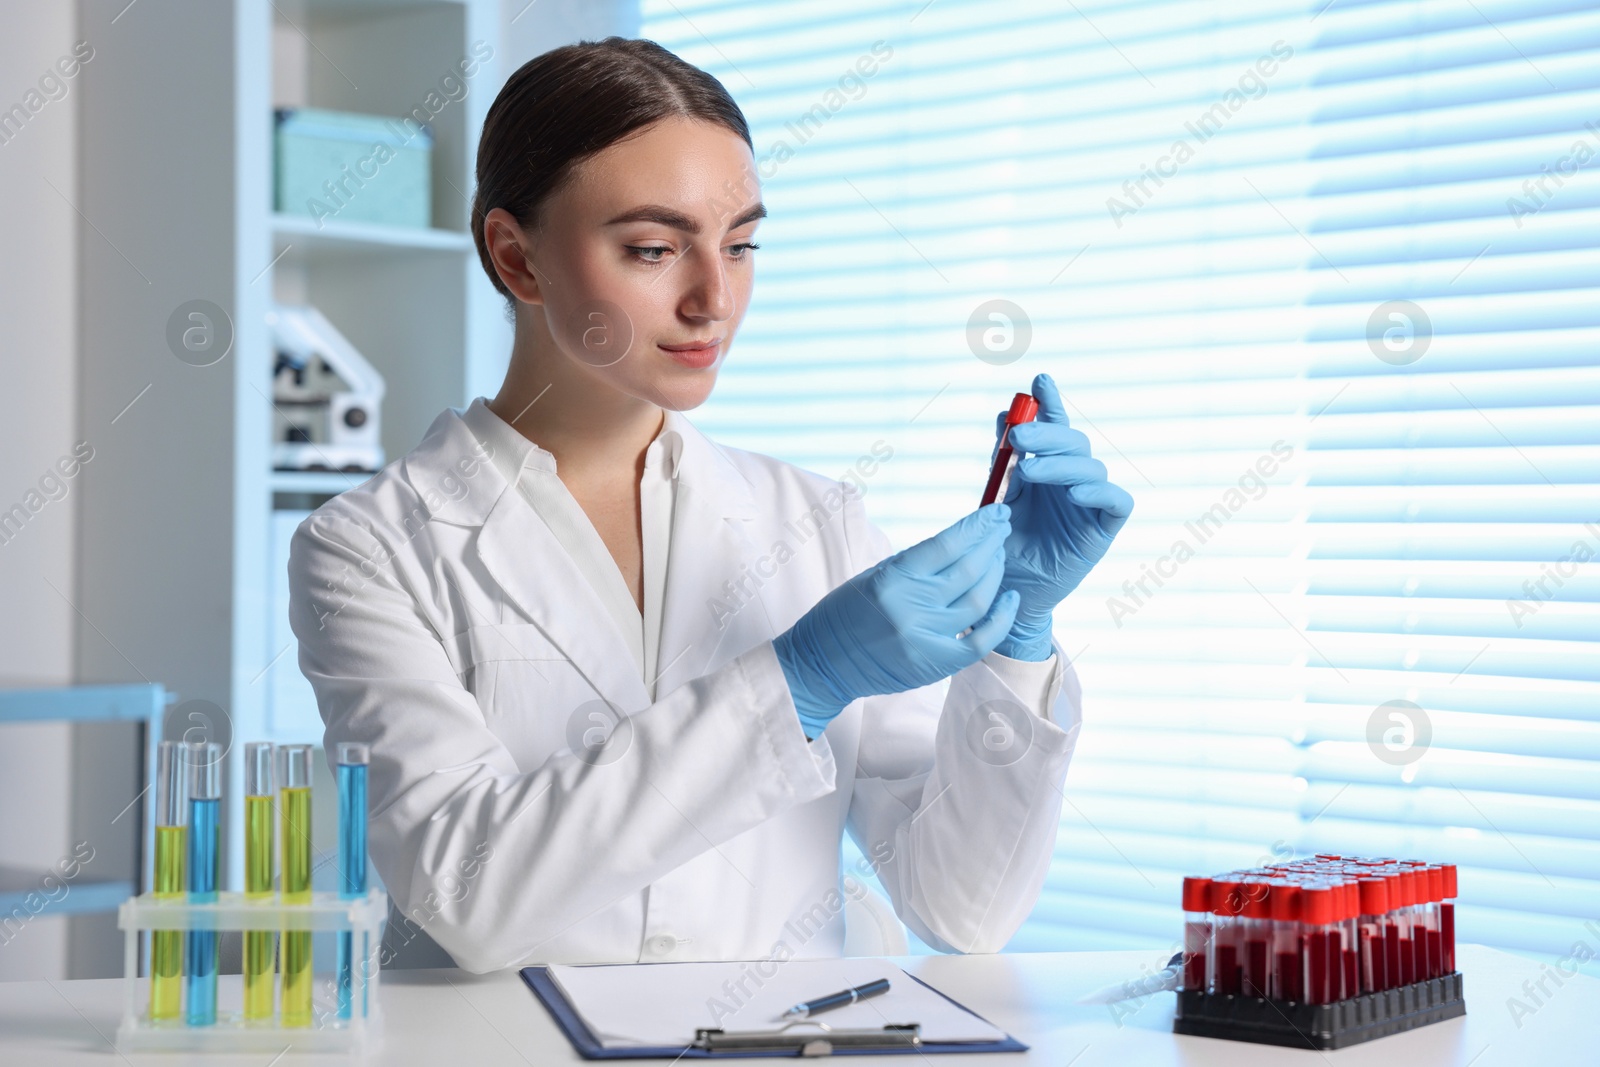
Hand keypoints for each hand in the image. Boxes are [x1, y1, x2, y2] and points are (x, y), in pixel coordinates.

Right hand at [773, 504, 1021, 737]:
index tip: (996, 513)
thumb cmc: (845, 614)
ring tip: (999, 559)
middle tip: (1002, 529)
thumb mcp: (874, 576)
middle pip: (969, 569)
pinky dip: (1001, 619)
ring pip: (979, 600)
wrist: (824, 663)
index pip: (947, 544)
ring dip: (995, 574)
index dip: (978, 526)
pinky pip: (981, 641)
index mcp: (893, 578)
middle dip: (992, 544)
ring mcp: (926, 637)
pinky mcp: (936, 664)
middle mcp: (912, 606)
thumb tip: (959, 543)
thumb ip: (916, 564)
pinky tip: (1010, 599)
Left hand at [992, 373, 1133, 659]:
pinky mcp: (1104, 529)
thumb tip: (1005, 415)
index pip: (1053, 428)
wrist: (1008, 595)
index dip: (1050, 402)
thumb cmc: (1001, 550)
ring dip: (1060, 465)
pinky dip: (1099, 493)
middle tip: (1017, 439)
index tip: (1039, 379)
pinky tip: (1072, 493)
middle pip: (1073, 443)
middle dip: (1046, 435)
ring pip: (1091, 469)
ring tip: (1028, 472)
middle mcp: (1071, 481)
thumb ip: (1003, 461)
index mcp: (1045, 469)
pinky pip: (1117, 503)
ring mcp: (1090, 504)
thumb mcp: (996, 500)